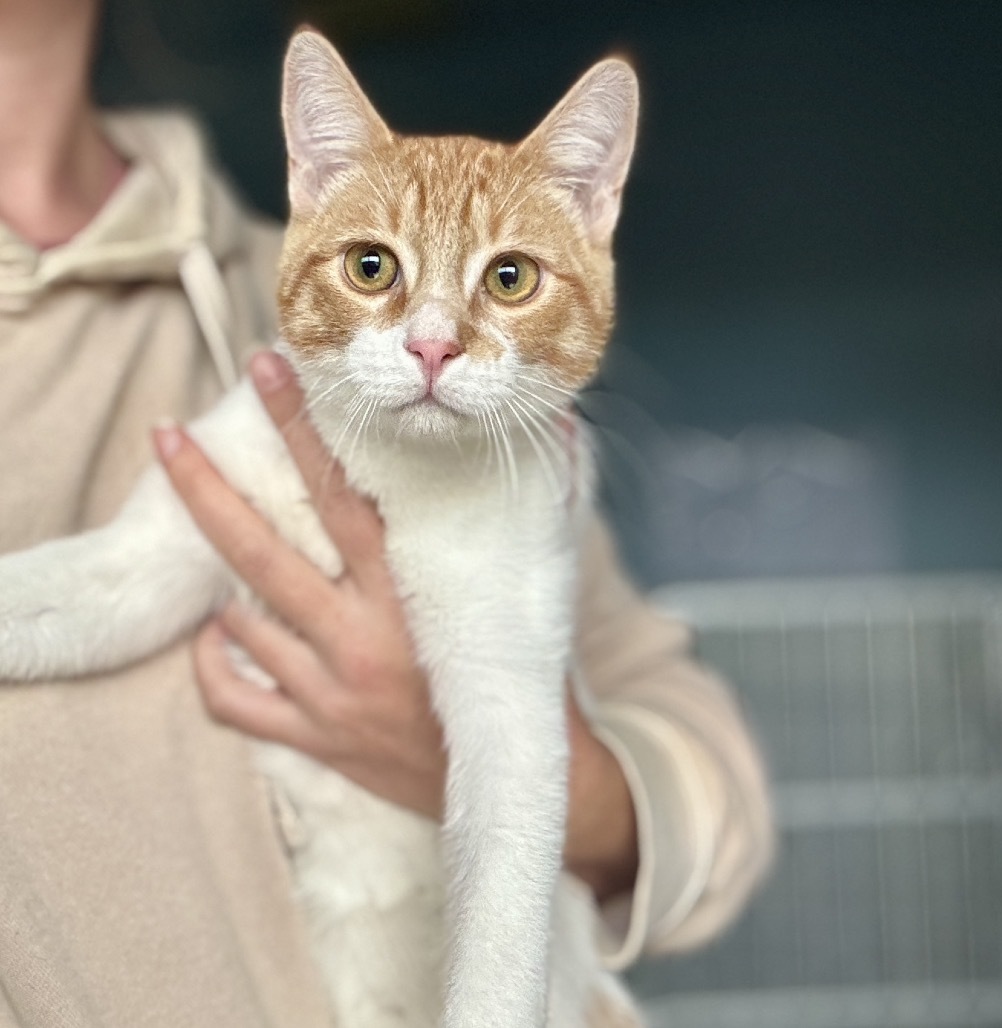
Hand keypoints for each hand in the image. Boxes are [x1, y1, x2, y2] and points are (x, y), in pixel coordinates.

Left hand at [154, 350, 637, 895]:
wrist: (519, 783)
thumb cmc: (519, 677)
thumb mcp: (521, 597)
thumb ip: (515, 525)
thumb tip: (559, 444)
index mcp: (410, 600)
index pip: (342, 499)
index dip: (302, 431)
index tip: (265, 373)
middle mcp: (360, 645)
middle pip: (261, 555)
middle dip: (206, 488)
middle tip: (166, 435)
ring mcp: (329, 699)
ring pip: (242, 625)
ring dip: (223, 579)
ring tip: (221, 543)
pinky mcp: (316, 742)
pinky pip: (234, 703)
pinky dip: (212, 665)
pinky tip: (215, 633)